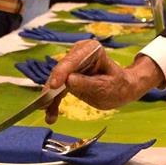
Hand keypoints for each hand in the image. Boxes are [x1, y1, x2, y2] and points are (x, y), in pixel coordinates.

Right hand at [42, 41, 164, 121]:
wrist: (122, 89)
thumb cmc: (118, 85)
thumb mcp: (106, 87)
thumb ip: (88, 84)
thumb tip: (68, 81)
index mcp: (91, 49)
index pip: (73, 60)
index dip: (61, 72)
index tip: (53, 85)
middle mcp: (79, 54)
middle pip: (61, 70)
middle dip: (51, 87)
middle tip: (44, 103)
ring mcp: (72, 65)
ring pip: (56, 81)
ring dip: (50, 98)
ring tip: (48, 114)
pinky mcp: (68, 77)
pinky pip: (58, 89)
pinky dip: (54, 101)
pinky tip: (51, 115)